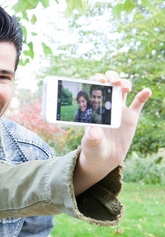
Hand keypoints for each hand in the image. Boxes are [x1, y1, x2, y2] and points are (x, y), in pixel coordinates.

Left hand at [73, 70, 151, 194]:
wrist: (104, 158)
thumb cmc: (93, 148)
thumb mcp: (90, 144)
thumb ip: (92, 137)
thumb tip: (94, 132)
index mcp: (93, 106)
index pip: (93, 86)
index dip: (96, 79)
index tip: (100, 80)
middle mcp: (106, 104)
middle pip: (109, 83)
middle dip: (112, 77)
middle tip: (114, 82)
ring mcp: (119, 109)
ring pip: (123, 89)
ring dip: (125, 83)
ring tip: (125, 88)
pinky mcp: (131, 117)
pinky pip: (138, 103)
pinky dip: (143, 95)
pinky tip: (146, 91)